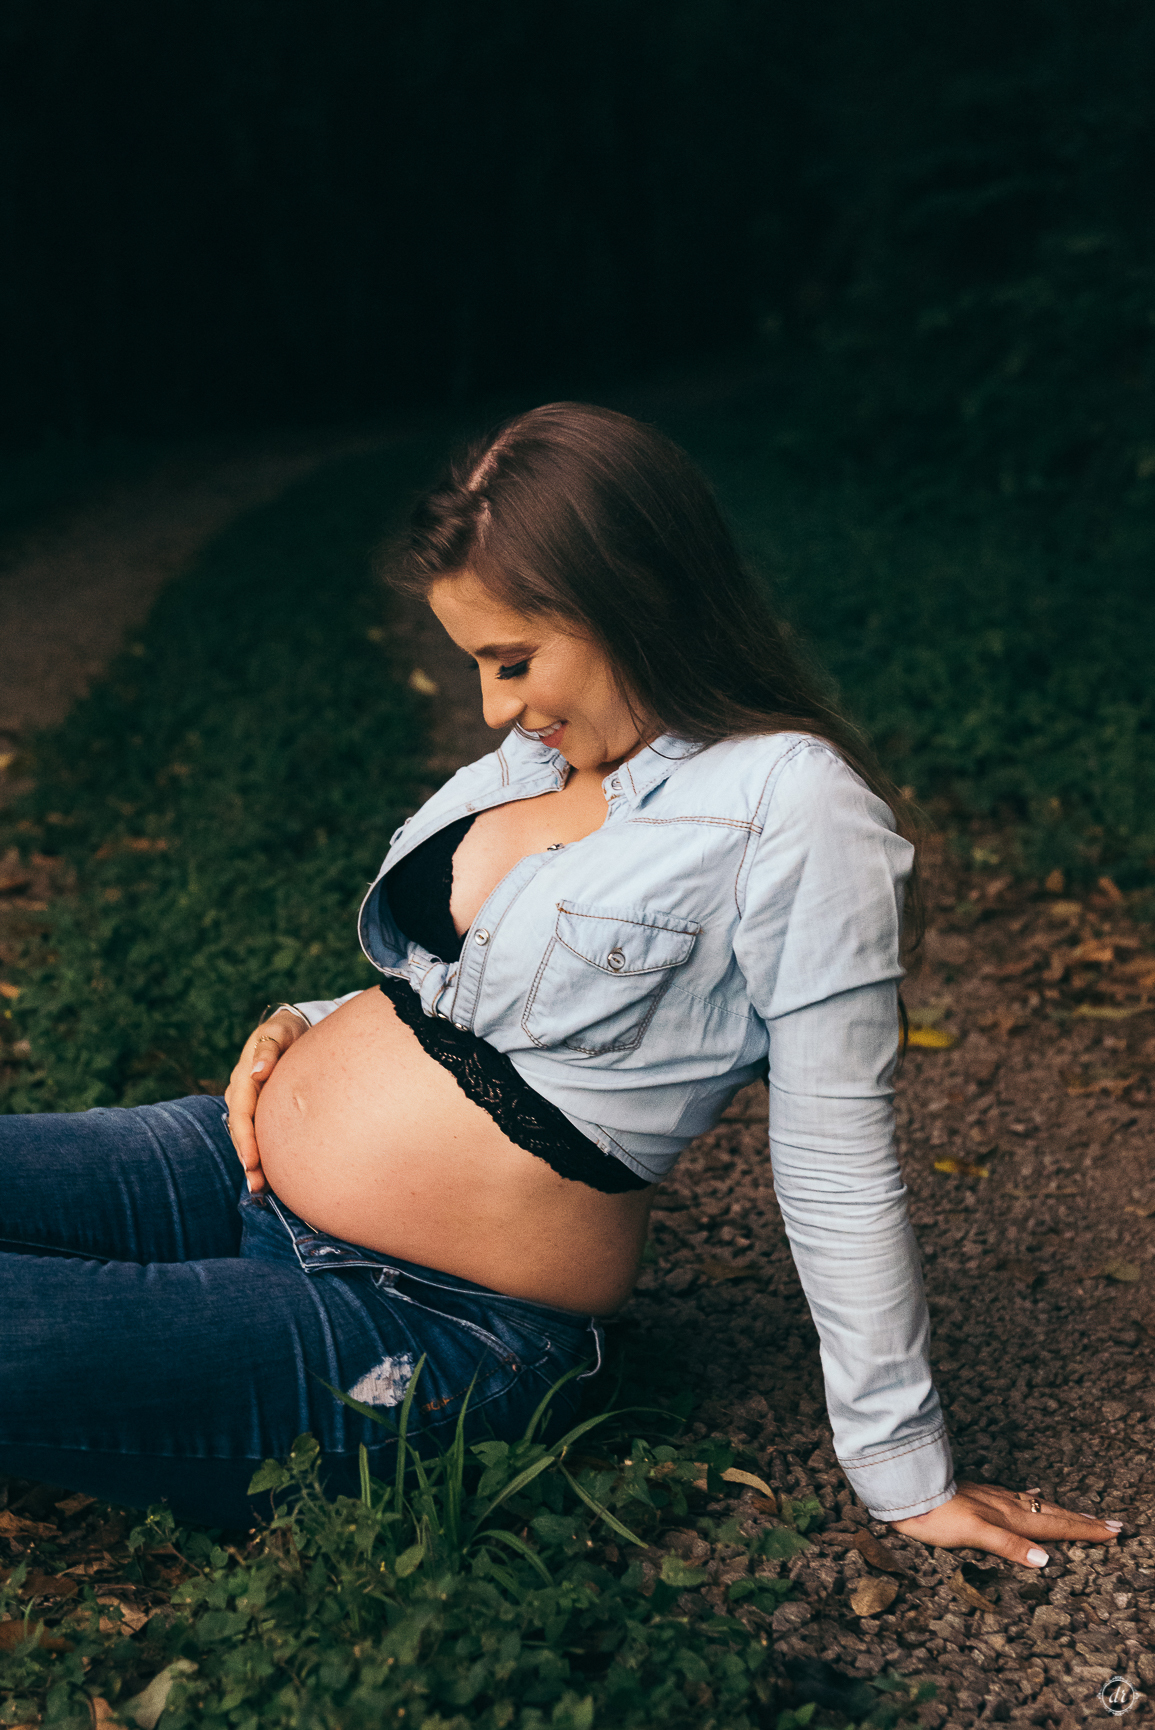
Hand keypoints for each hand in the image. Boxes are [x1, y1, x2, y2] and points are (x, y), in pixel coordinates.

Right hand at [223, 1010, 308, 1194]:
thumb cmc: (286, 1032)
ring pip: (247, 1137)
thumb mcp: (280, 1033)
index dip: (245, 1138)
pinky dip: (263, 1155)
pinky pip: (259, 1134)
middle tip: (256, 1184)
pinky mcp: (260, 1111)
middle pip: (241, 1131)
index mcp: (244, 1078)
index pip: (241, 1112)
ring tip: (260, 1189)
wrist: (292, 1031)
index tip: (251, 1160)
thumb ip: (269, 1049)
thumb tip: (256, 1071)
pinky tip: (270, 1177)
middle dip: (247, 1159)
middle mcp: (242, 1094)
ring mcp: (249, 1104)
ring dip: (252, 1163)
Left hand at [891, 1481, 1122, 1567]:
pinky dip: (1033, 1499)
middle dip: (1083, 1521)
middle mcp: (1006, 1506)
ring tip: (1083, 1514)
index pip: (1054, 1527)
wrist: (907, 1493)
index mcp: (1009, 1518)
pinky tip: (1036, 1494)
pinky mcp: (981, 1496)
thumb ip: (1008, 1546)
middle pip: (1053, 1514)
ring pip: (1038, 1506)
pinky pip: (1017, 1497)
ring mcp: (994, 1499)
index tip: (1113, 1531)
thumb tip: (1045, 1561)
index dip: (1084, 1530)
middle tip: (1113, 1523)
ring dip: (1063, 1511)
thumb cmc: (935, 1518)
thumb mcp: (972, 1534)